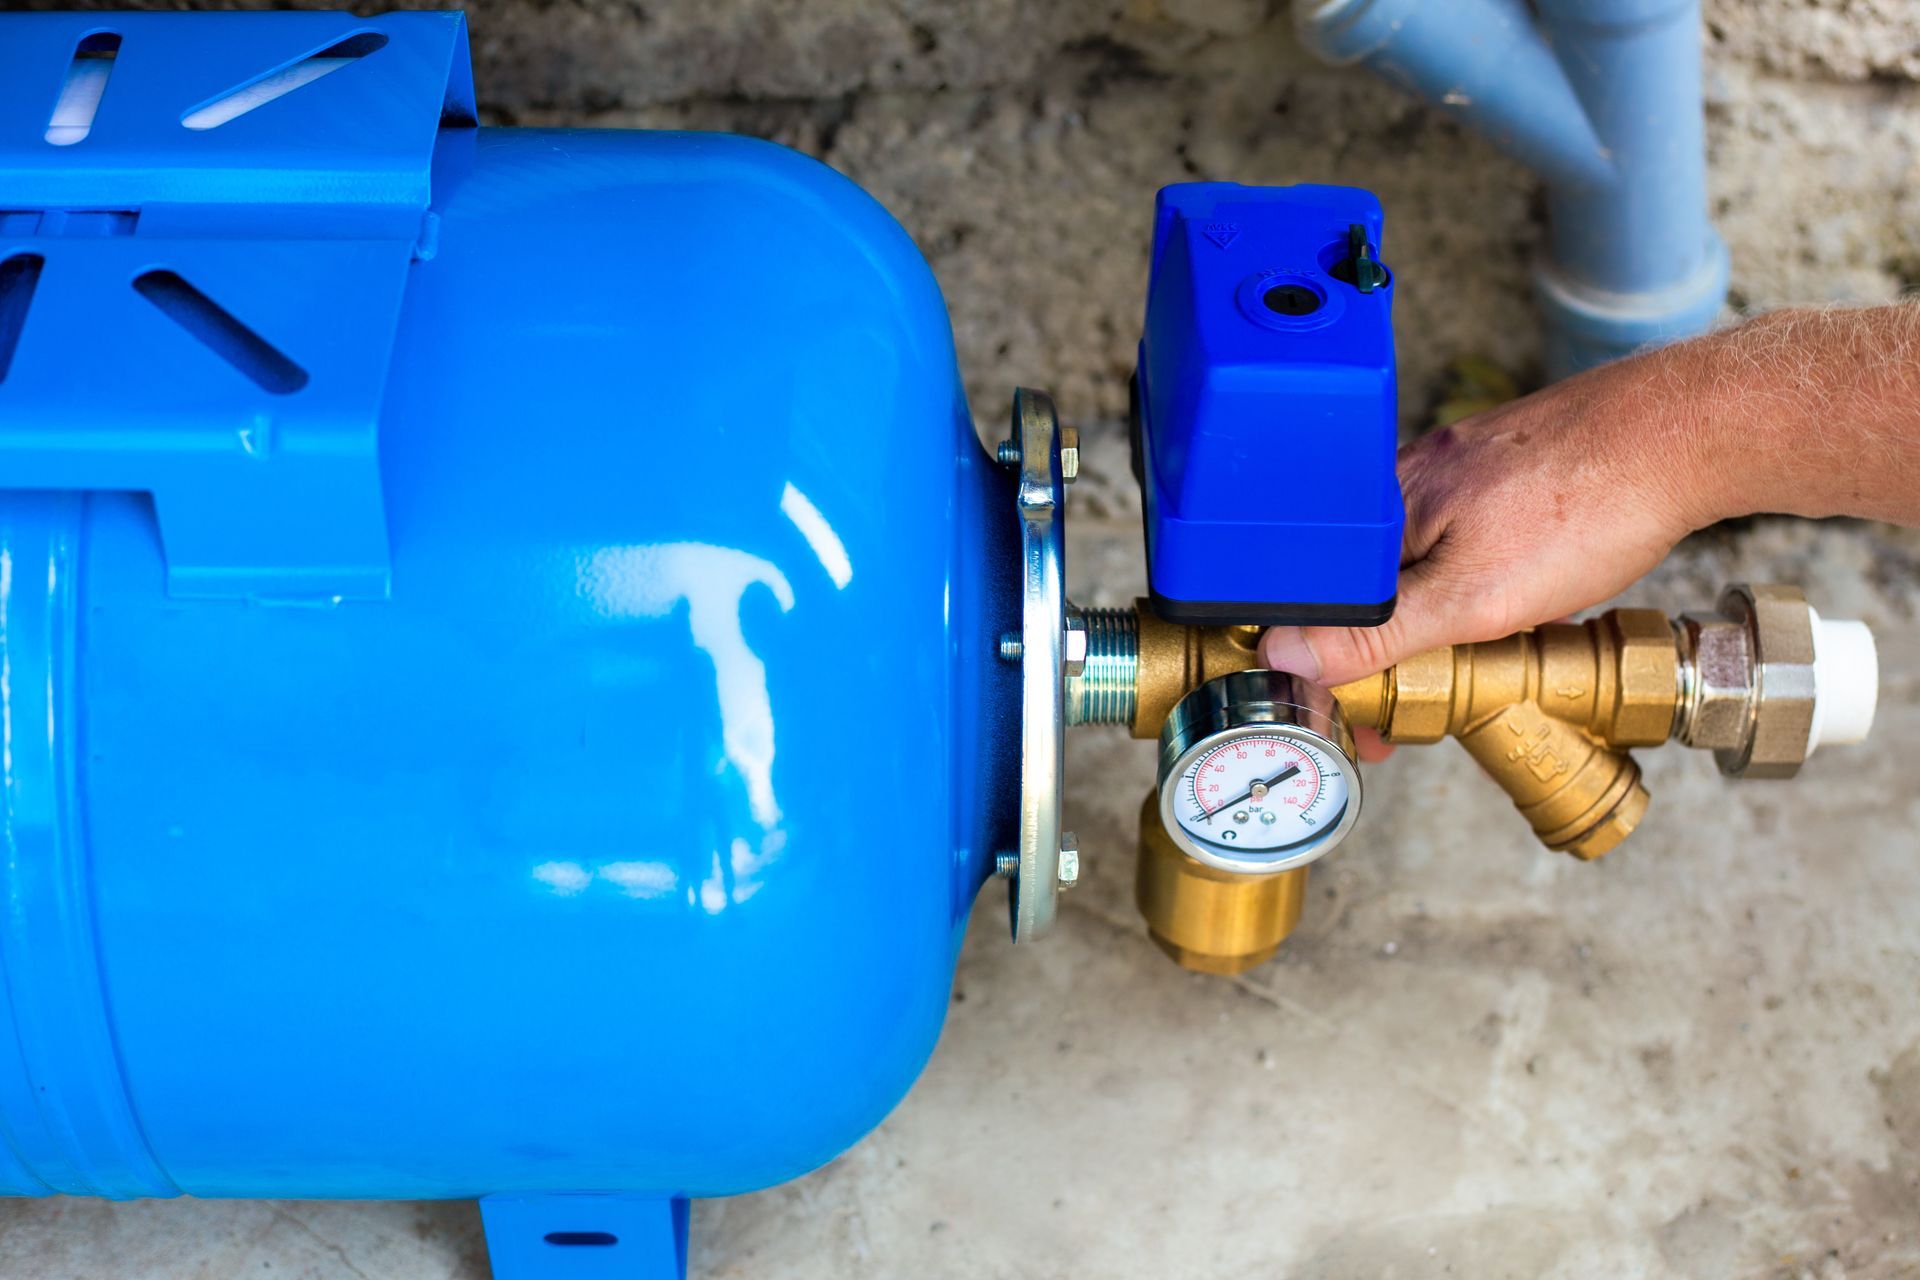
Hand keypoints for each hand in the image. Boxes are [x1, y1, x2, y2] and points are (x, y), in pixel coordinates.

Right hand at [1261, 349, 1708, 689]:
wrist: (1688, 436)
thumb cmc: (1587, 507)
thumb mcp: (1472, 598)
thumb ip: (1377, 632)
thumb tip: (1286, 653)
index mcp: (1385, 507)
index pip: (1317, 595)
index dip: (1325, 664)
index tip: (1352, 713)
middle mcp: (1412, 477)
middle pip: (1366, 580)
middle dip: (1385, 649)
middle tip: (1420, 702)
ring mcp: (1463, 467)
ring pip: (1421, 561)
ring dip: (1437, 617)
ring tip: (1478, 657)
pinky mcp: (1510, 465)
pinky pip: (1468, 538)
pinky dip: (1480, 582)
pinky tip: (1522, 600)